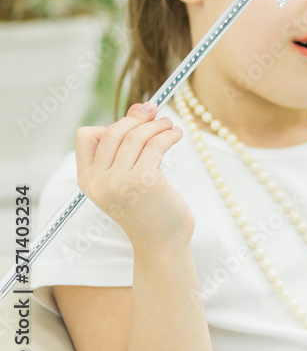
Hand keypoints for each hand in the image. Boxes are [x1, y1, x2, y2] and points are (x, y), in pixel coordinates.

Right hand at [75, 101, 194, 248]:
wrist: (161, 243)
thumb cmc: (148, 209)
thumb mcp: (130, 177)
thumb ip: (129, 146)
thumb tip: (139, 108)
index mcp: (88, 180)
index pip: (87, 137)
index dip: (110, 124)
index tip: (135, 120)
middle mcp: (99, 181)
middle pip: (113, 132)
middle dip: (137, 118)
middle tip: (157, 113)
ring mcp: (120, 182)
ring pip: (135, 137)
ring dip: (156, 125)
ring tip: (170, 125)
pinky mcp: (144, 182)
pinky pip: (155, 146)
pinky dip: (167, 135)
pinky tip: (176, 135)